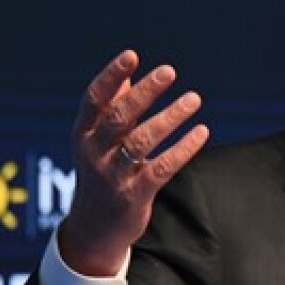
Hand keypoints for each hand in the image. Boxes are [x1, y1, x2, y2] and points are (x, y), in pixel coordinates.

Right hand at [59, 49, 209, 275]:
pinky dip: (183, 148)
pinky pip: (161, 168)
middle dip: (144, 92)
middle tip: (168, 71)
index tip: (131, 55)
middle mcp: (94, 152)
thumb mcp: (97, 142)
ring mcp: (113, 175)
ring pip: (142, 141)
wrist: (94, 229)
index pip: (94, 99)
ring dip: (170, 117)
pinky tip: (201, 132)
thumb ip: (111, 110)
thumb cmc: (100, 174)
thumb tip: (125, 76)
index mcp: (83, 134)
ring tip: (194, 99)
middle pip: (119, 117)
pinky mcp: (134, 195)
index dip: (110, 76)